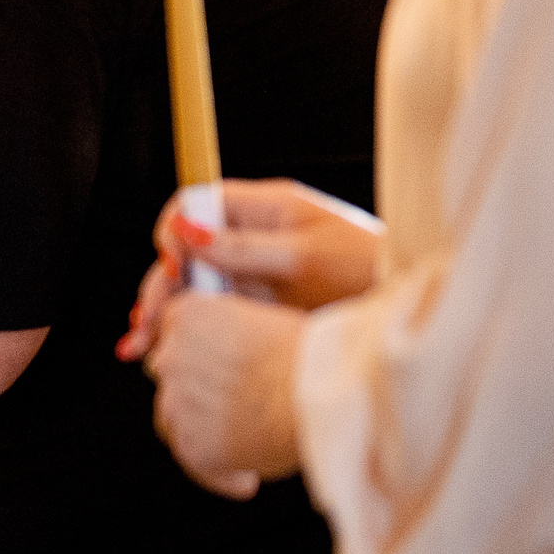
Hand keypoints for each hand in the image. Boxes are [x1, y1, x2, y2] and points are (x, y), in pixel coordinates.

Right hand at [116, 178, 382, 360]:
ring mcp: (254, 271)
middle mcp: (253, 236)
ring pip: (192, 285)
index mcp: (265, 209)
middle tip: (147, 322)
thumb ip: (243, 247)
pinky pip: (210, 311)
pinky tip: (164, 348)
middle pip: (185, 251)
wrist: (413, 308)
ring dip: (164, 311)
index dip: (174, 233)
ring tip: (141, 345)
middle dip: (159, 284)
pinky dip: (185, 328)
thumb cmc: (370, 270)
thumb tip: (187, 234)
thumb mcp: (305, 257)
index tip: (172, 267)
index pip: (195, 204)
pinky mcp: (259, 304)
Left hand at [141, 292, 305, 498]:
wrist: (320, 391)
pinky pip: (196, 463)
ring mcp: (176, 403)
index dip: (196, 354)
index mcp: (188, 315)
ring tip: (239, 446)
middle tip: (229, 407)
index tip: (215, 370)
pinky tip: (245, 482)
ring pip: (175, 419)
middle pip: (171, 376)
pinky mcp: (191, 445)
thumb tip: (235, 361)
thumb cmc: (312, 353)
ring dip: (201, 431)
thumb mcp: (265, 320)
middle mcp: (171, 358)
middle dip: (194, 390)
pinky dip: (218, 473)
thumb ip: (232, 336)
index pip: (174, 334)